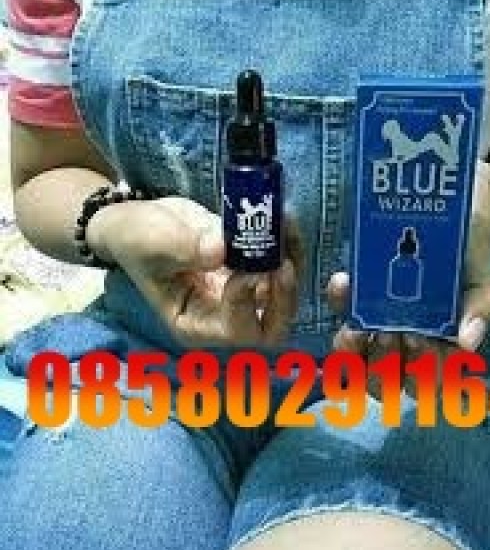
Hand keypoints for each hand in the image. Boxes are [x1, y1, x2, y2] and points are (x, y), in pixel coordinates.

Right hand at [87, 196, 299, 348]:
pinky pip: (283, 269)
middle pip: (271, 327)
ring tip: (286, 225)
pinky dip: (290, 247)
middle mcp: (224, 318)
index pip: (235, 329)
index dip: (247, 301)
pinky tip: (286, 220)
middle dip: (284, 296)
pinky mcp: (254, 273)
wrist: (145, 221)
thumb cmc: (137, 238)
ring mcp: (243, 297)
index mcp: (195, 324)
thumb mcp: (150, 240)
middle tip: (284, 261)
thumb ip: (182, 246)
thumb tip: (222, 249)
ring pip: (285, 297)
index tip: (246, 268)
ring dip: (292, 263)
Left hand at [327, 162, 489, 395]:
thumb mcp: (486, 282)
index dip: (418, 374)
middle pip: (383, 381)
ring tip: (357, 328)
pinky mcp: (358, 296)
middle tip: (390, 335)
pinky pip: (342, 309)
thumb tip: (467, 344)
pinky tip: (345, 282)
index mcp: (438, 351)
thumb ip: (483, 310)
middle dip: (382, 367)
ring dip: (350, 349)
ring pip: (353, 357)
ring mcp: (377, 322)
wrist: (456, 210)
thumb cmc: (472, 255)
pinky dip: (340, 301)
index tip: (420, 340)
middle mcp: (404, 343)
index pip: (424, 385)